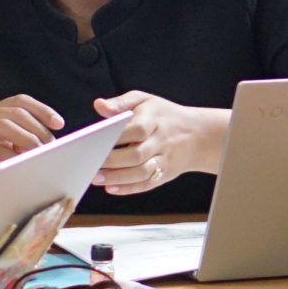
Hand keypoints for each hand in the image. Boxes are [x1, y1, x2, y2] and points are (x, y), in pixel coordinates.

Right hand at [0, 94, 62, 201]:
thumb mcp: (2, 148)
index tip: (59, 123)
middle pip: (14, 112)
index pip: (19, 101)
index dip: (41, 109)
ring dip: (27, 138)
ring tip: (39, 152)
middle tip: (51, 145)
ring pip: (3, 126)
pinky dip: (12, 156)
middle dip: (37, 127)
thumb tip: (50, 143)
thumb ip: (20, 141)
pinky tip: (23, 163)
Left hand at [92, 90, 212, 195]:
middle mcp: (161, 141)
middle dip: (113, 161)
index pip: (137, 129)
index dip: (117, 137)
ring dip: (118, 177)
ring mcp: (164, 160)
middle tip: (90, 163)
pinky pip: (147, 184)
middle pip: (137, 154)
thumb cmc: (162, 115)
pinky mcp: (165, 174)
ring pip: (142, 172)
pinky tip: (110, 188)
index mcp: (155, 120)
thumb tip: (98, 105)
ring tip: (96, 178)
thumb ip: (121, 103)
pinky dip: (128, 188)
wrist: (197, 135)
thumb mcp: (145, 100)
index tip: (94, 141)